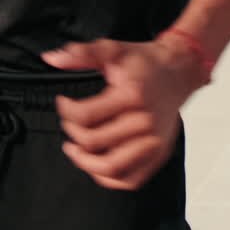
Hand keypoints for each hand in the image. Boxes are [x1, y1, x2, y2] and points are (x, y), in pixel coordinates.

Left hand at [42, 37, 200, 190]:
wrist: (177, 72)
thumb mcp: (112, 49)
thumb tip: (51, 58)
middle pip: (94, 142)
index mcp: (131, 95)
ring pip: (111, 168)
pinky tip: (95, 165)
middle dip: (72, 133)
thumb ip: (81, 53)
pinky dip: (108, 179)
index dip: (66, 110)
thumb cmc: (145, 62)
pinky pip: (130, 180)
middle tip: (69, 123)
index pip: (86, 115)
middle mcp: (144, 122)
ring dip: (85, 163)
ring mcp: (153, 142)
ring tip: (74, 150)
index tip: (63, 102)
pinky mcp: (158, 155)